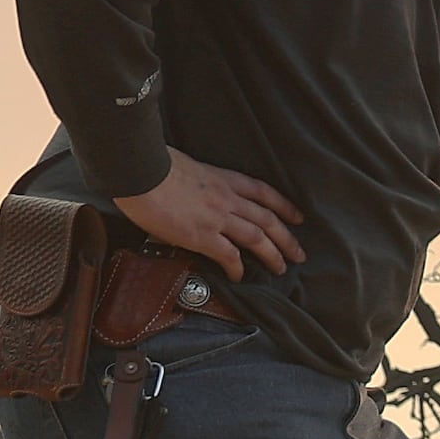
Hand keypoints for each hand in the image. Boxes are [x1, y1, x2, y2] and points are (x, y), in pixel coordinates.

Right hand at [115, 152, 303, 277]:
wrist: (140, 169)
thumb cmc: (154, 162)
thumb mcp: (186, 164)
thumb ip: (198, 180)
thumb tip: (193, 191)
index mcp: (223, 178)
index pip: (263, 192)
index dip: (284, 206)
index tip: (298, 217)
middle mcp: (227, 198)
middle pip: (268, 220)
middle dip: (287, 238)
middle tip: (299, 254)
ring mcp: (217, 218)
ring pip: (257, 239)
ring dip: (273, 256)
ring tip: (282, 269)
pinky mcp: (202, 235)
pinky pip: (229, 256)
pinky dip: (238, 268)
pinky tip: (240, 277)